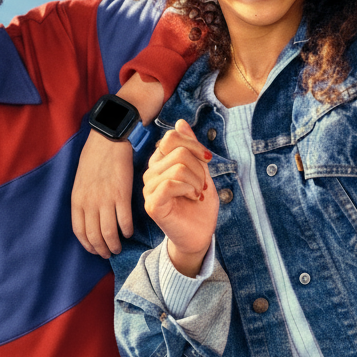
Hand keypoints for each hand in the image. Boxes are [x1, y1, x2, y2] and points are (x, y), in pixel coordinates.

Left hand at [71, 129, 133, 256]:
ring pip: (109, 233)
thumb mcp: (80, 180)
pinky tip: (129, 232)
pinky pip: (124, 221)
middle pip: (94, 236)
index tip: (94, 250)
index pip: (79, 231)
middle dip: (101, 250)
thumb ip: (83, 199)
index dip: (87, 245)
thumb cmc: (94, 157)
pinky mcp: (122, 195)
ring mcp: (106, 200)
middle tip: (108, 254)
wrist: (109, 140)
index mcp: (77, 199)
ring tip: (118, 247)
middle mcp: (89, 203)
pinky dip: (127, 230)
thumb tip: (88, 216)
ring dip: (114, 245)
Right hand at [143, 120, 217, 276]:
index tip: (207, 159)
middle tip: (202, 185)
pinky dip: (189, 189)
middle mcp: (151, 172)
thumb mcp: (201, 170)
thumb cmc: (199, 203)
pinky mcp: (152, 203)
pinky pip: (171, 183)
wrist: (200, 234)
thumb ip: (190, 147)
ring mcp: (149, 188)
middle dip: (200, 167)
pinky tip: (192, 197)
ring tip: (197, 193)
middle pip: (178, 151)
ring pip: (178, 167)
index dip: (194, 144)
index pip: (172, 137)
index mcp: (160, 162)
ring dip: (197, 181)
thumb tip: (180, 122)